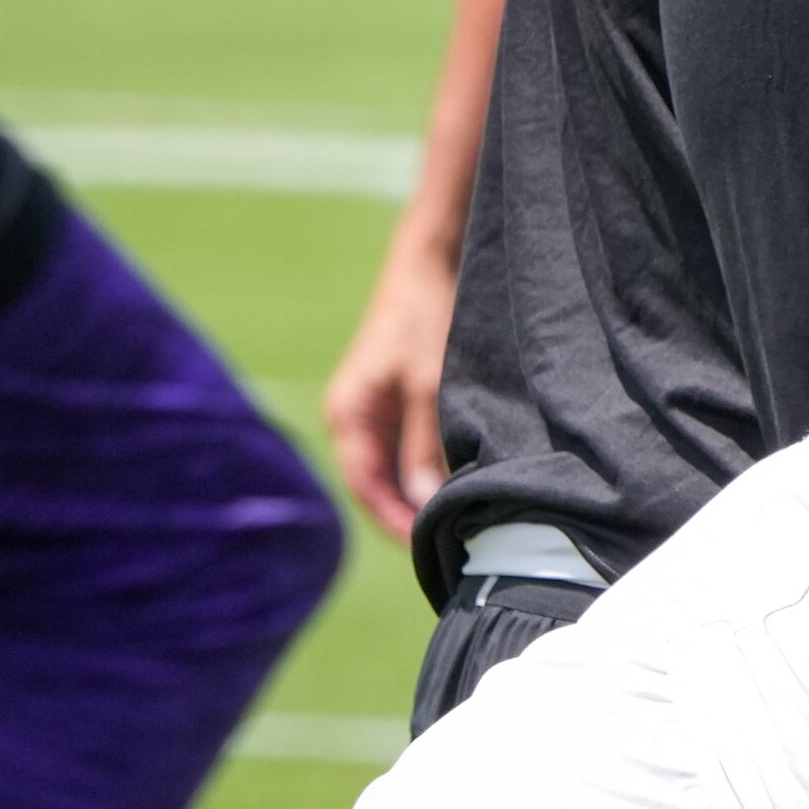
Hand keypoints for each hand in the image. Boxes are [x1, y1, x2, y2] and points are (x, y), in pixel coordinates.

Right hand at [325, 222, 457, 539]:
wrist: (430, 263)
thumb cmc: (426, 318)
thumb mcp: (429, 385)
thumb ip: (423, 444)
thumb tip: (422, 502)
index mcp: (348, 416)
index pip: (366, 487)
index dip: (394, 520)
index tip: (427, 545)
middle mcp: (354, 418)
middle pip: (378, 483)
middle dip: (409, 512)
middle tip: (452, 540)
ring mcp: (375, 410)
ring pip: (396, 467)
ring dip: (420, 491)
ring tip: (460, 518)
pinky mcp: (397, 399)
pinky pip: (408, 447)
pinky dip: (429, 466)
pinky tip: (459, 480)